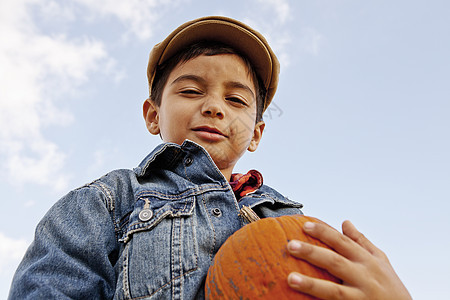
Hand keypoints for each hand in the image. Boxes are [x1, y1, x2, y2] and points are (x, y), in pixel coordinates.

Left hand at [286, 220, 411, 299]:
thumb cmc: (391, 287)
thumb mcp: (381, 261)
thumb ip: (361, 242)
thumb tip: (345, 222)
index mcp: (367, 261)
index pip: (342, 242)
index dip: (323, 232)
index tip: (304, 225)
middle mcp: (364, 277)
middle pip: (335, 262)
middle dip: (312, 253)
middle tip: (290, 245)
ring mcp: (360, 297)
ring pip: (334, 290)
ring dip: (311, 284)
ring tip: (290, 278)